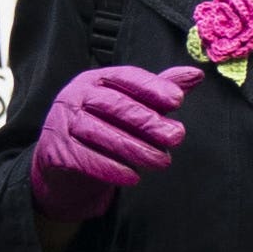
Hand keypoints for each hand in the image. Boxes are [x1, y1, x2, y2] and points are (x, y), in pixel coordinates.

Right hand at [26, 59, 194, 219]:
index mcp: (94, 79)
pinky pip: (87, 159)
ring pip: (102, 134)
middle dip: (149, 122)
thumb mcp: (130, 105)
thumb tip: (196, 74)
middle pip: (115, 105)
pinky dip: (112, 169)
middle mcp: (75, 96)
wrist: (63, 166)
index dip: (153, 87)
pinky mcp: (56, 151)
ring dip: (136, 150)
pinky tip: (133, 177)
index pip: (126, 77)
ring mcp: (63, 123)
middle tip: (177, 136)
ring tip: (162, 161)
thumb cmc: (104, 128)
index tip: (178, 100)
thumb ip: (159, 91)